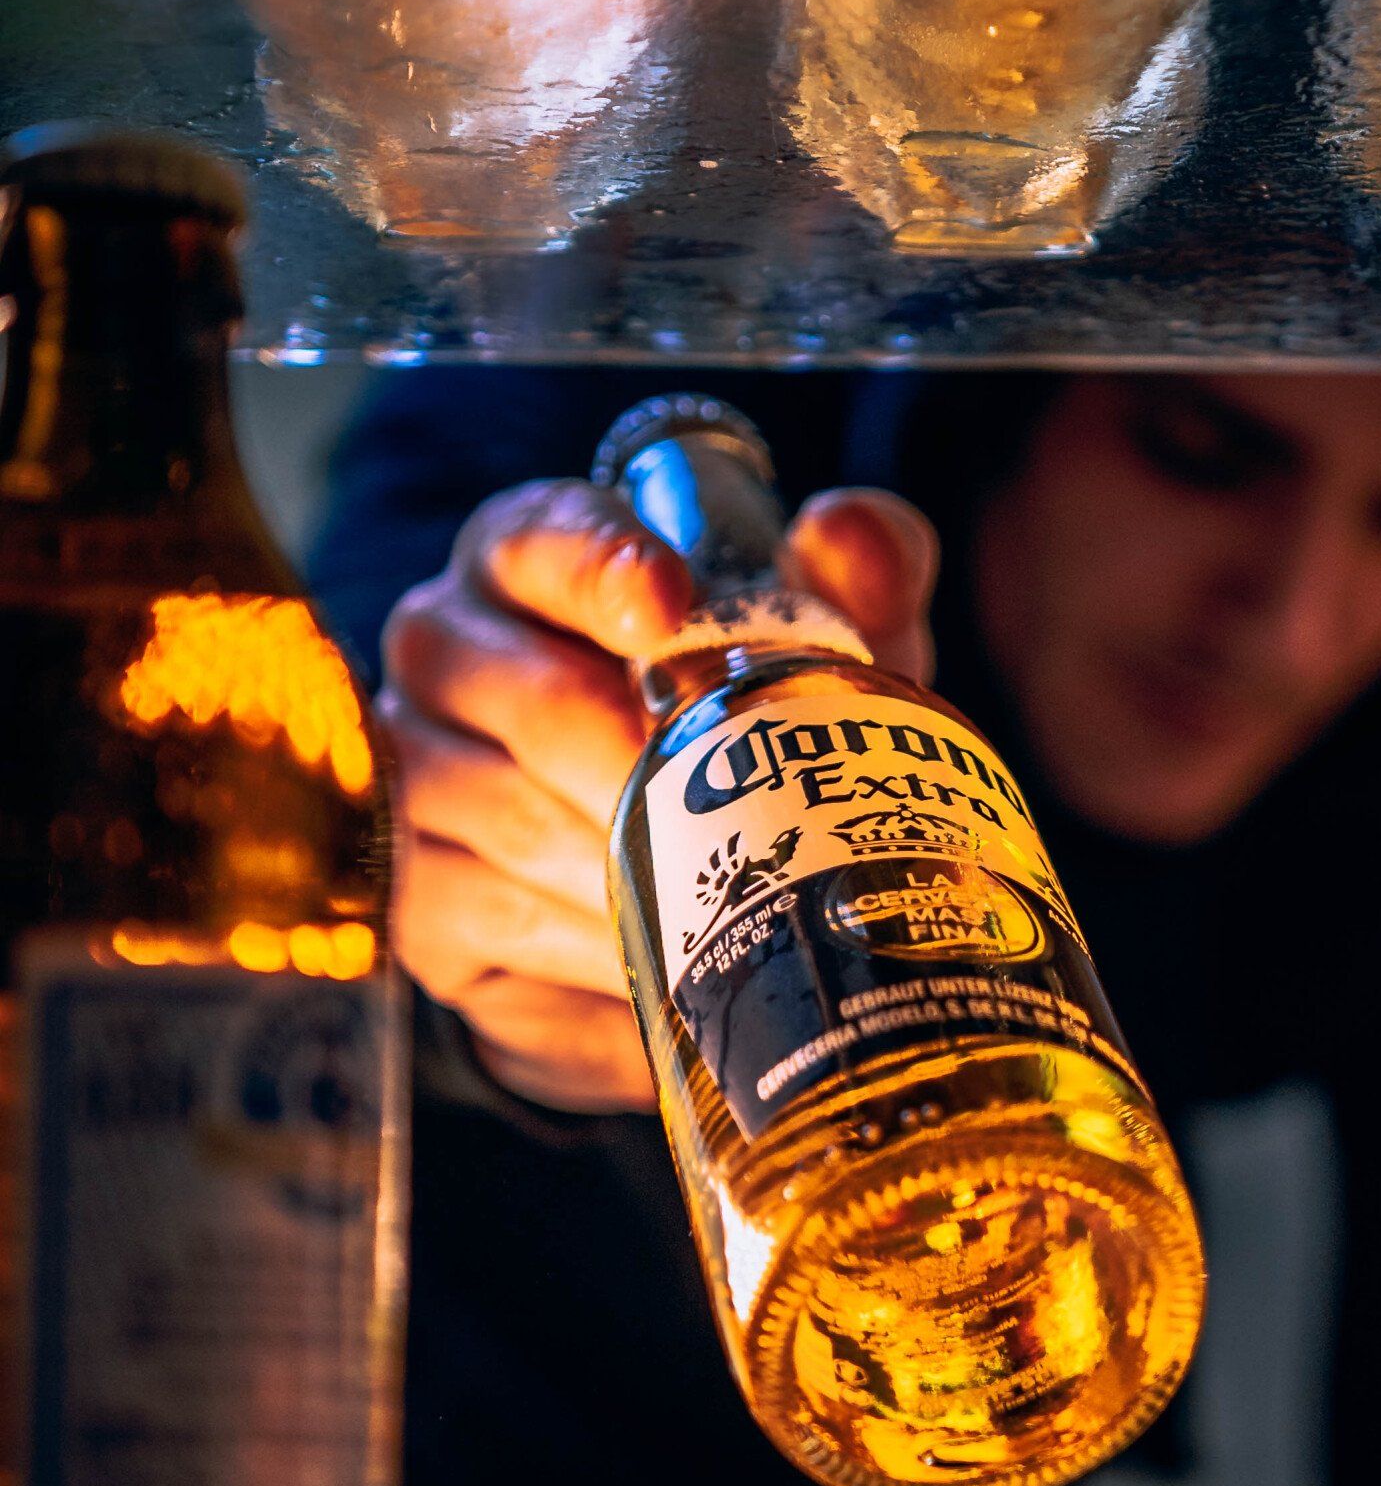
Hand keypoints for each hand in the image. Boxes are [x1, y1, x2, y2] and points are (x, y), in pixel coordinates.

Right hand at [378, 476, 937, 1111]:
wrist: (686, 891)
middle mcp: (446, 647)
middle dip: (658, 765)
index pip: (546, 539)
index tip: (673, 610)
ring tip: (728, 892)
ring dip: (636, 863)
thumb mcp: (822, 647)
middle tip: (750, 810)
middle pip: (541, 700)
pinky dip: (594, 941)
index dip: (605, 569)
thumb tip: (848, 529)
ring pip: (516, 815)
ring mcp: (413, 771)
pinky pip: (494, 914)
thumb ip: (861, 567)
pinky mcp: (413, 894)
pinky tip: (666, 956)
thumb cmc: (748, 729)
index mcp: (530, 557)